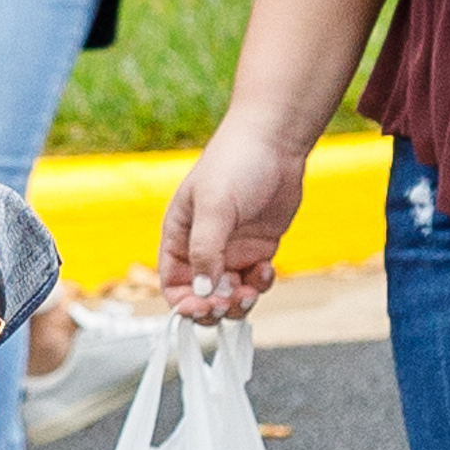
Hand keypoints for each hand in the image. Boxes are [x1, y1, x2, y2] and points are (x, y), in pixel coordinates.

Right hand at [160, 119, 306, 321]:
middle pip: (202, 295)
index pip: (173, 284)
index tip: (204, 307)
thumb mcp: (214, 206)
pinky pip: (254, 281)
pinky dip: (259, 284)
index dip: (185, 303)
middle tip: (230, 302)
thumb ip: (205, 250)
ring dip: (239, 301)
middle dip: (215, 306)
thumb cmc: (235, 162)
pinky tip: (266, 269)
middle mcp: (203, 247)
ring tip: (250, 290)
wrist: (276, 141)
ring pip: (230, 294)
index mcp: (180, 236)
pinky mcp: (258, 248)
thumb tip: (203, 290)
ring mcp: (232, 249)